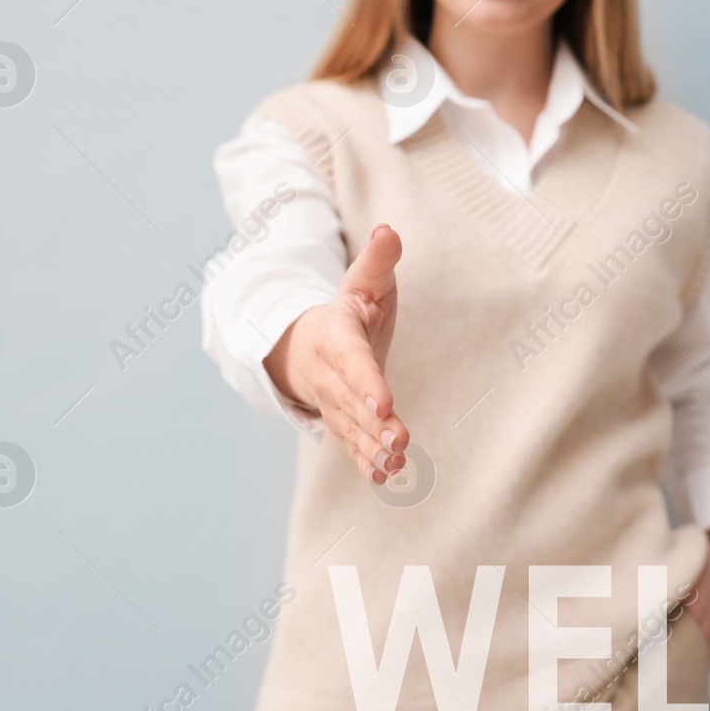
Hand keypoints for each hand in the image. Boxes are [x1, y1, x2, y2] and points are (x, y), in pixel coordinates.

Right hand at [264, 223, 409, 484]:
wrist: (311, 343)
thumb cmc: (351, 309)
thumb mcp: (363, 281)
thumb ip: (378, 260)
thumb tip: (389, 232)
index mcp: (338, 338)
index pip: (353, 363)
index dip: (367, 383)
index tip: (385, 403)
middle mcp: (332, 375)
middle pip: (353, 402)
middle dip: (374, 424)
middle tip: (399, 442)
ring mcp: (334, 402)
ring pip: (352, 428)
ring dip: (372, 449)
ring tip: (394, 464)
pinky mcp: (343, 421)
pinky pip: (351, 444)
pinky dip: (365, 462)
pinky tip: (383, 478)